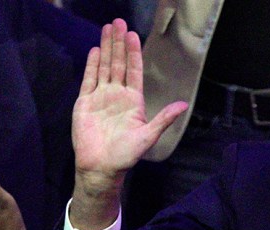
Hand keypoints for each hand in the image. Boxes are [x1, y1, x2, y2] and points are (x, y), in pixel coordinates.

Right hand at [72, 18, 186, 190]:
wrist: (101, 167)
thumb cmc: (126, 155)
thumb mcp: (149, 136)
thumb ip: (164, 118)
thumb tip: (184, 105)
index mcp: (133, 101)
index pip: (134, 71)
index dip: (133, 53)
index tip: (133, 35)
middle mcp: (117, 95)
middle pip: (118, 64)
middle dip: (118, 43)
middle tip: (118, 22)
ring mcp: (101, 97)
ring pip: (104, 67)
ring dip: (106, 48)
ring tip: (107, 28)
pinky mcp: (85, 103)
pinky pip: (89, 79)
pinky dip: (92, 65)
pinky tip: (95, 51)